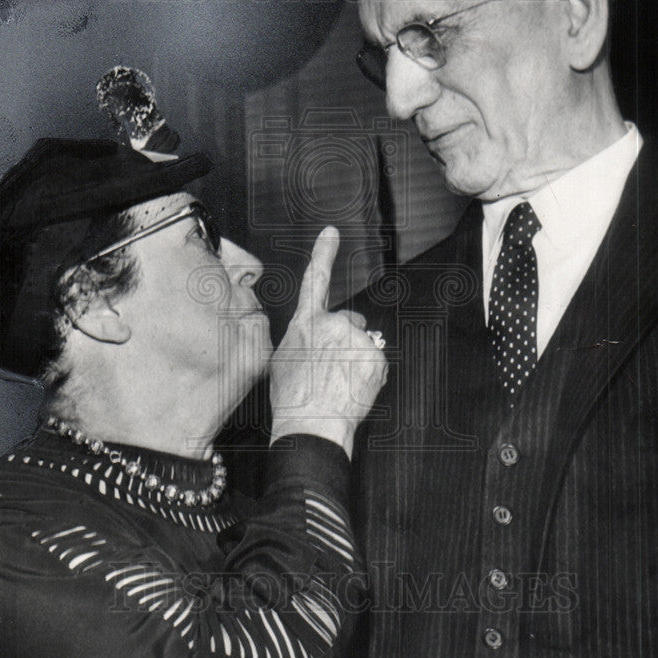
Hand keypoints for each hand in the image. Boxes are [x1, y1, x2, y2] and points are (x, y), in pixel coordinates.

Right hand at [269, 227, 387, 457]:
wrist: (312, 425)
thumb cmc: (293, 399)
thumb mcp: (283, 360)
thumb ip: (302, 338)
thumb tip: (315, 337)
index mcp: (305, 324)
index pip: (314, 280)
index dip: (323, 254)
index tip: (332, 233)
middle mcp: (332, 324)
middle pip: (348, 323)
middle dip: (345, 340)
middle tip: (330, 370)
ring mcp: (356, 339)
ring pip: (362, 344)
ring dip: (355, 359)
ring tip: (339, 384)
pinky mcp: (375, 356)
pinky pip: (375, 361)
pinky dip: (368, 374)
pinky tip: (352, 389)